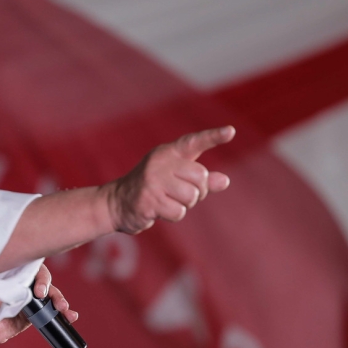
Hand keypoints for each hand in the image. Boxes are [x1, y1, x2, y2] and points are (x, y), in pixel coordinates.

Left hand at [0, 264, 77, 347]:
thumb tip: (16, 293)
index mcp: (8, 274)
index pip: (27, 267)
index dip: (37, 274)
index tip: (38, 289)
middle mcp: (20, 284)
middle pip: (42, 280)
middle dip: (51, 288)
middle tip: (50, 299)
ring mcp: (29, 299)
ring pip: (50, 295)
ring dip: (60, 301)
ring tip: (64, 310)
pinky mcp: (33, 315)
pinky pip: (50, 312)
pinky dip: (62, 314)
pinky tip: (70, 316)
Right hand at [104, 126, 234, 233]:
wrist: (117, 204)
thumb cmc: (153, 190)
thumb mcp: (177, 180)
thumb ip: (201, 180)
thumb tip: (225, 181)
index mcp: (169, 153)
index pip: (194, 142)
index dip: (213, 137)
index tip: (231, 131)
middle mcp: (161, 162)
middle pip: (200, 177)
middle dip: (198, 192)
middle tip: (180, 195)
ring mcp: (153, 180)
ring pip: (191, 196)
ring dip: (184, 205)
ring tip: (167, 202)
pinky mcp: (148, 199)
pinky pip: (178, 212)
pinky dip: (172, 215)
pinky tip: (158, 210)